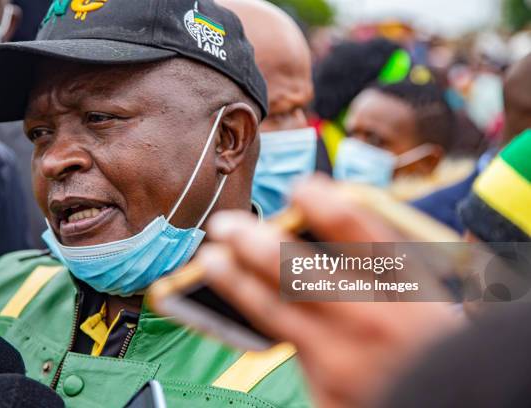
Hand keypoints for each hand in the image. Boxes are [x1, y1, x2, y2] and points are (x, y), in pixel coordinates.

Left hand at [195, 175, 461, 407]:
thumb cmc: (435, 347)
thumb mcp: (428, 297)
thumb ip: (383, 262)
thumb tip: (325, 225)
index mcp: (404, 286)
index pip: (354, 228)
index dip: (320, 201)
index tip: (300, 187)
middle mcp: (370, 319)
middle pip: (296, 269)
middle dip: (253, 242)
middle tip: (224, 224)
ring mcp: (343, 360)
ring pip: (273, 311)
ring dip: (235, 280)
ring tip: (210, 259)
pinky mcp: (325, 394)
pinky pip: (288, 352)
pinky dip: (266, 325)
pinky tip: (244, 307)